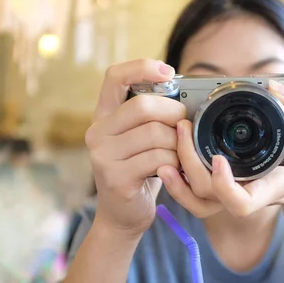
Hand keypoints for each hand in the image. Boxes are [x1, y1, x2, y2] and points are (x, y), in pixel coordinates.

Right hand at [86, 59, 185, 237]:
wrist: (122, 215)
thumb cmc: (139, 170)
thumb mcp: (139, 138)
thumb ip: (151, 116)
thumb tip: (186, 91)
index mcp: (103, 115)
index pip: (114, 76)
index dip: (142, 68)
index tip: (169, 72)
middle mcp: (97, 132)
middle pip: (143, 106)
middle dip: (173, 112)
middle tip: (185, 124)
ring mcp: (103, 155)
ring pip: (155, 134)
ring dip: (177, 144)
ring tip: (180, 153)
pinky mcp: (116, 177)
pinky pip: (158, 159)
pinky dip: (175, 163)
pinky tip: (175, 170)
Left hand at [157, 79, 283, 217]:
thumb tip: (273, 88)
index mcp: (271, 186)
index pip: (243, 202)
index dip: (225, 186)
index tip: (219, 159)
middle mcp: (248, 195)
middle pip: (209, 195)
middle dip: (189, 164)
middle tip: (183, 127)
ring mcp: (233, 195)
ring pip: (197, 201)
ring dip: (178, 177)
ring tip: (171, 141)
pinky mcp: (224, 190)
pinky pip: (195, 196)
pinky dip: (178, 182)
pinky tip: (167, 158)